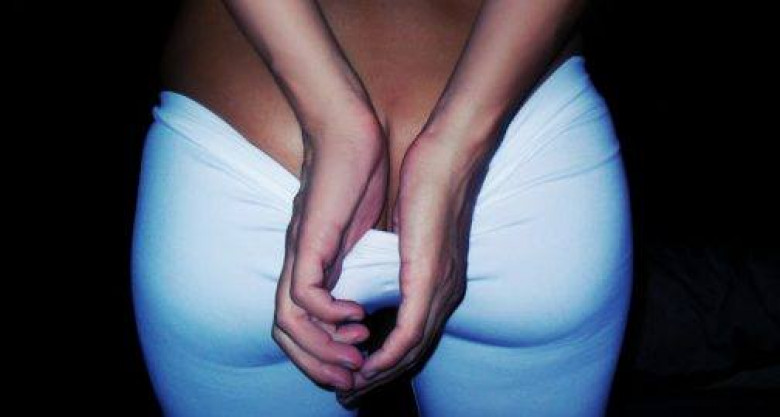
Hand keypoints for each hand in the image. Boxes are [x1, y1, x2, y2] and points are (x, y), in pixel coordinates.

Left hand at [272, 110, 388, 391]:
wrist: (350, 129)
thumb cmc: (360, 174)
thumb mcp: (363, 229)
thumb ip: (361, 259)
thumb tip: (375, 286)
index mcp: (313, 263)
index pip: (302, 323)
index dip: (324, 353)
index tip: (360, 366)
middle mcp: (298, 263)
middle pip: (285, 334)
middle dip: (318, 366)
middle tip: (353, 381)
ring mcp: (299, 251)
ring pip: (286, 322)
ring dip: (319, 349)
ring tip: (357, 358)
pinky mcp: (307, 237)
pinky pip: (302, 291)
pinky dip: (326, 313)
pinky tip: (356, 314)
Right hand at [337, 132, 496, 404]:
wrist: (446, 155)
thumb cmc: (423, 185)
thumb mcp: (404, 231)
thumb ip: (393, 258)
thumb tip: (374, 272)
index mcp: (436, 283)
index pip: (411, 338)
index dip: (382, 361)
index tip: (354, 373)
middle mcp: (443, 293)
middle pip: (412, 354)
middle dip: (377, 378)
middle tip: (347, 392)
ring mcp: (439, 286)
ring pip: (412, 350)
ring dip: (379, 374)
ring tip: (350, 386)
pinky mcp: (430, 276)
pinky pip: (412, 330)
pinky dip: (389, 353)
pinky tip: (370, 365)